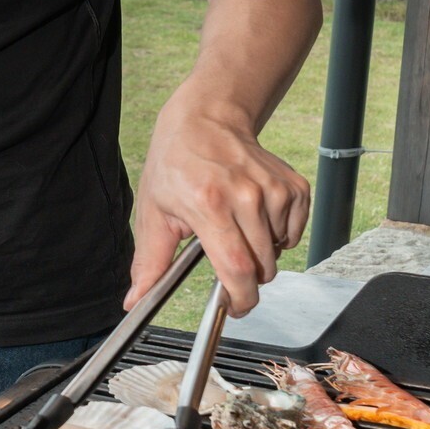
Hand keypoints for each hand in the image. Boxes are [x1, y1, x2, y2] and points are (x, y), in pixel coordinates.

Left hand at [127, 92, 308, 317]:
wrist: (206, 121)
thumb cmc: (175, 164)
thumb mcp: (153, 213)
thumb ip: (150, 263)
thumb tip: (135, 300)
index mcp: (209, 206)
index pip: (237, 268)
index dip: (240, 298)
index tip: (234, 308)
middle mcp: (246, 197)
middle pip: (263, 266)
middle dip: (247, 278)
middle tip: (226, 260)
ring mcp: (274, 190)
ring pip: (279, 251)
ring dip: (261, 252)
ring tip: (235, 228)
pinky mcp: (293, 185)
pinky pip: (294, 232)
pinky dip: (278, 235)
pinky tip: (255, 217)